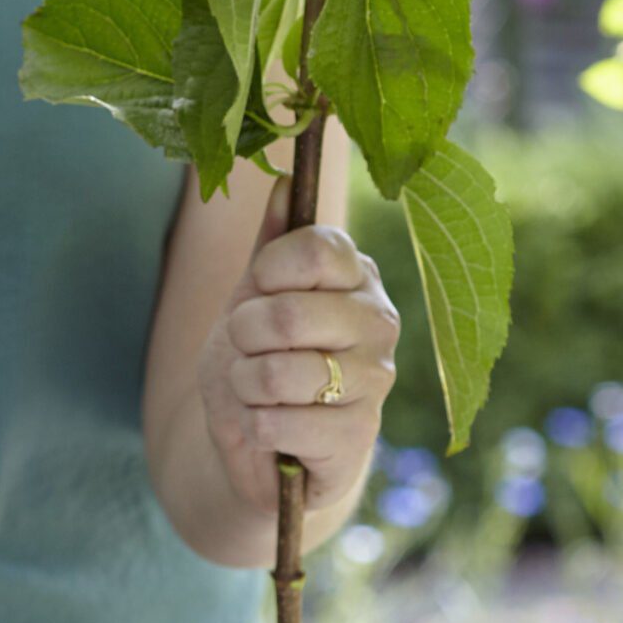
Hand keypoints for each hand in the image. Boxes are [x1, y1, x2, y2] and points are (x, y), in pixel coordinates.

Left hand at [195, 169, 399, 532]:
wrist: (257, 442)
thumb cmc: (257, 358)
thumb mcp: (253, 295)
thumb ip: (270, 242)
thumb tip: (283, 181)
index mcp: (358, 277)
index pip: (318, 247)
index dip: (268, 269)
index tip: (257, 288)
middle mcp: (379, 323)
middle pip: (289, 313)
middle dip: (242, 335)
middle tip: (248, 348)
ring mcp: (375, 381)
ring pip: (280, 372)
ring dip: (244, 384)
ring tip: (256, 390)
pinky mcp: (359, 437)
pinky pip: (281, 421)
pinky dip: (254, 425)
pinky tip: (267, 428)